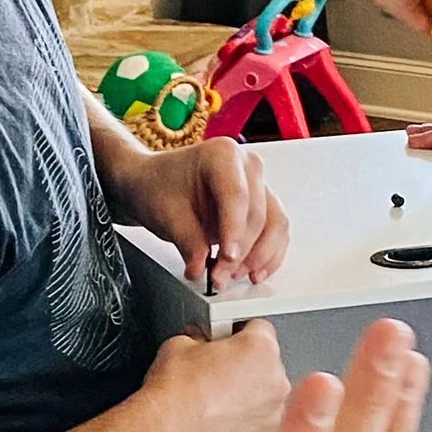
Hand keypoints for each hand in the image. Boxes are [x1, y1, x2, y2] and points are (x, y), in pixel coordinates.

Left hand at [116, 138, 287, 294]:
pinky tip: (254, 271)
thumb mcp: (166, 214)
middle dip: (241, 252)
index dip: (235, 231)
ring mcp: (258, 186)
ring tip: (232, 275)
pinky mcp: (263, 205)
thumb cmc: (159, 186)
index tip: (227, 258)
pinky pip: (276, 231)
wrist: (154, 184)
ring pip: (274, 224)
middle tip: (220, 276)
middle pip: (257, 214)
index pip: (237, 196)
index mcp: (223, 155)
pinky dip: (268, 255)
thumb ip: (188, 242)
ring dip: (258, 256)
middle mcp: (247, 166)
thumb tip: (201, 268)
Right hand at [131, 324, 289, 431]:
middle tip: (216, 373)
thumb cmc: (174, 395)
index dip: (240, 333)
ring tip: (214, 402)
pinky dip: (244, 425)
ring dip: (247, 397)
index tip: (229, 340)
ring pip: (264, 399)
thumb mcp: (180, 344)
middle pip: (267, 365)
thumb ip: (201, 337)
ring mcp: (272, 416)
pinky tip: (218, 422)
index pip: (260, 329)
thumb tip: (200, 341)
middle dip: (245, 367)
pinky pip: (258, 427)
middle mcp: (274, 382)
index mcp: (260, 349)